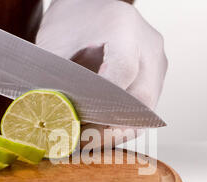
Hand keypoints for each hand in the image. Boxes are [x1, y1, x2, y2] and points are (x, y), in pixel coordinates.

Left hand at [37, 0, 167, 148]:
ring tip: (88, 141)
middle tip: (82, 142)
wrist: (92, 6)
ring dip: (118, 130)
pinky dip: (123, 124)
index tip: (82, 125)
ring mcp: (157, 62)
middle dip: (111, 128)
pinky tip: (100, 130)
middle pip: (140, 99)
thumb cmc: (72, 20)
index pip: (124, 72)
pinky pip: (144, 109)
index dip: (105, 106)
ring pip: (146, 111)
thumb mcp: (54, 43)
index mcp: (124, 28)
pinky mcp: (156, 77)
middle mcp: (149, 46)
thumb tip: (50, 119)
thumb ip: (52, 79)